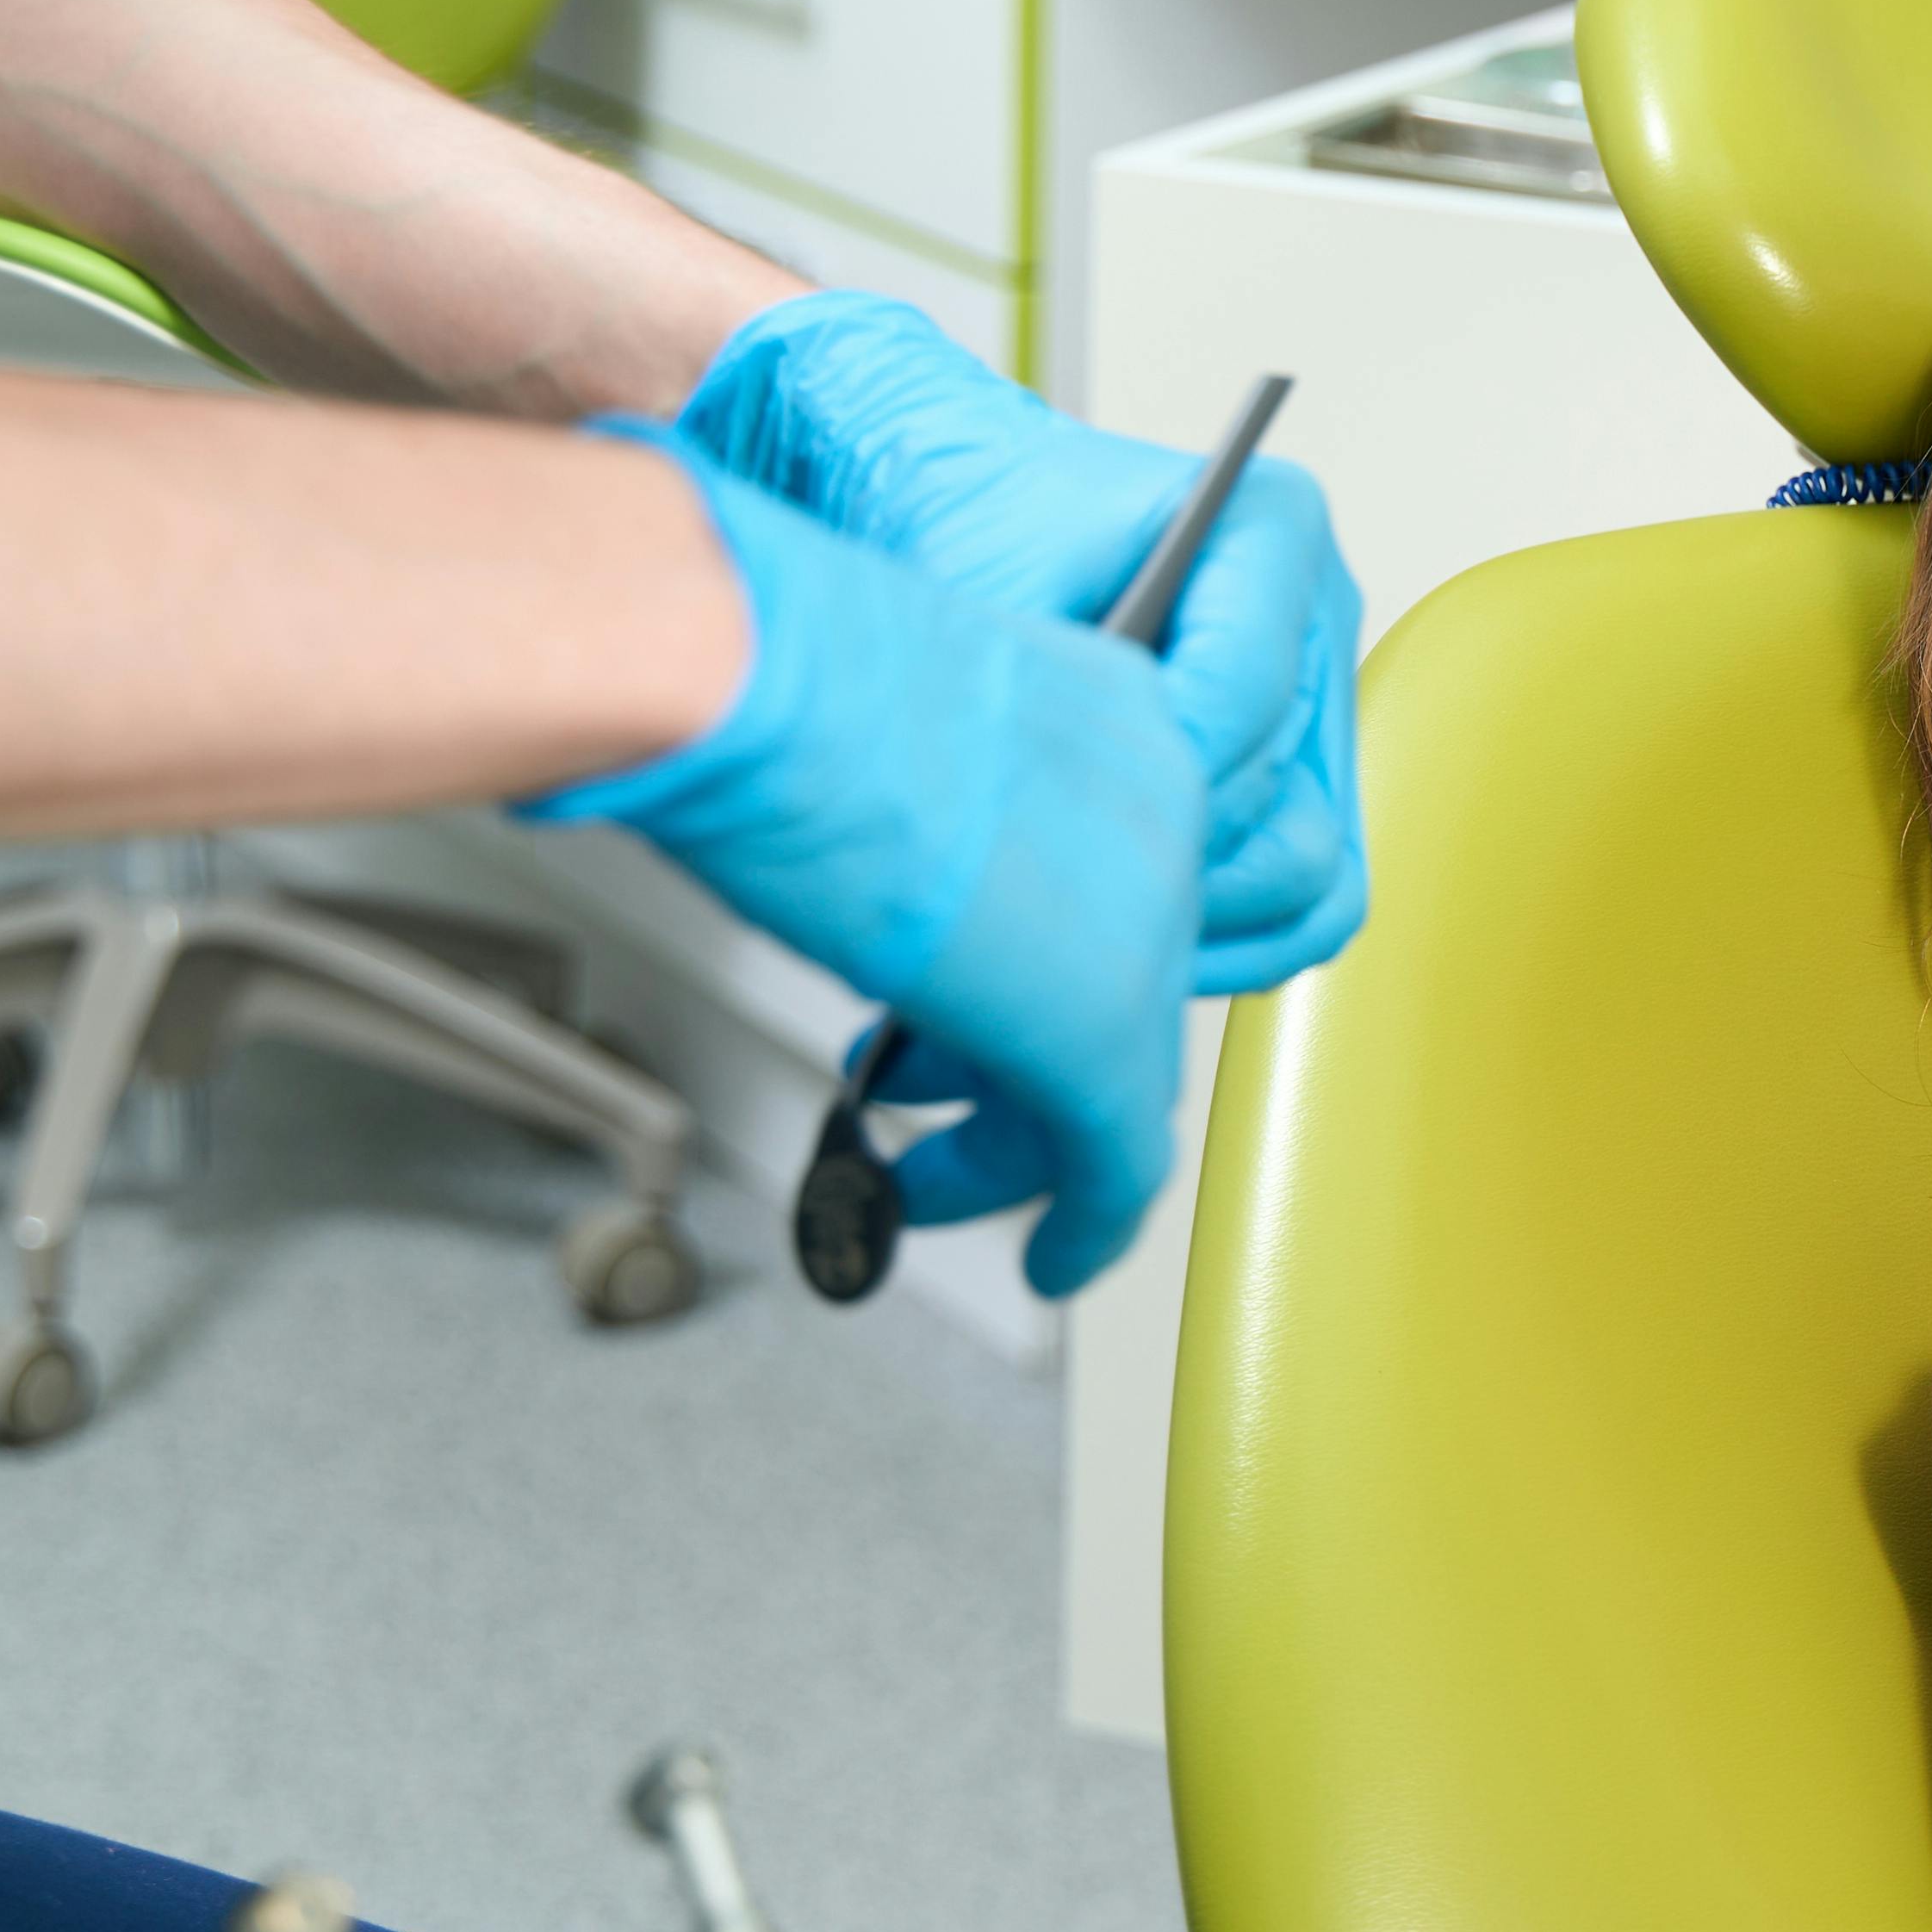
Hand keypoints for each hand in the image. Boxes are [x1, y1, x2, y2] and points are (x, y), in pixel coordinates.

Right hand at [529, 431, 1201, 1297]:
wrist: (771, 682)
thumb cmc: (779, 672)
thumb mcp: (886, 729)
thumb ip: (928, 802)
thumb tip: (886, 876)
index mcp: (1120, 716)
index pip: (1139, 873)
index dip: (1058, 954)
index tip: (996, 993)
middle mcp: (1161, 811)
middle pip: (1133, 977)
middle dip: (1029, 1059)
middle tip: (947, 1095)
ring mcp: (1146, 918)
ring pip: (1117, 1075)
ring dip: (1023, 1146)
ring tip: (932, 1179)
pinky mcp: (1101, 1023)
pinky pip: (1119, 1160)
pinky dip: (1085, 1224)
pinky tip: (1053, 1259)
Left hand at [678, 292, 1364, 995]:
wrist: (948, 495)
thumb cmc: (972, 519)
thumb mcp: (996, 590)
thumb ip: (1055, 702)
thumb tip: (1088, 849)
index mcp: (1272, 527)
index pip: (1248, 692)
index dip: (1162, 774)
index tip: (1077, 809)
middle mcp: (1313, 616)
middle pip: (1288, 796)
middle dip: (1179, 857)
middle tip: (1080, 894)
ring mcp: (1310, 700)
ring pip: (1314, 866)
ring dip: (1211, 917)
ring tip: (1109, 938)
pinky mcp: (1286, 773)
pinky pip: (1303, 894)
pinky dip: (1233, 938)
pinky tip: (1140, 942)